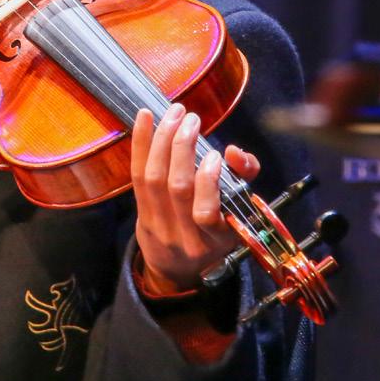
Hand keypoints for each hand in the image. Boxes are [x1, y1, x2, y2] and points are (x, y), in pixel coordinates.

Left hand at [130, 104, 259, 294]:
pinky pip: (136, 175)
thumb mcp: (238, 213)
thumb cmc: (214, 232)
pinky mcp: (140, 213)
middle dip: (183, 147)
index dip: (207, 181)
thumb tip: (235, 152)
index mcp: (216, 239)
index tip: (215, 155)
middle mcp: (184, 235)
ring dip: (162, 140)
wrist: (177, 267)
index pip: (206, 214)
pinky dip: (140, 143)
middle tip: (191, 119)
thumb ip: (243, 178)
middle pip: (177, 188)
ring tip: (174, 114)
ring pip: (154, 178)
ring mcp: (159, 225)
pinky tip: (144, 116)